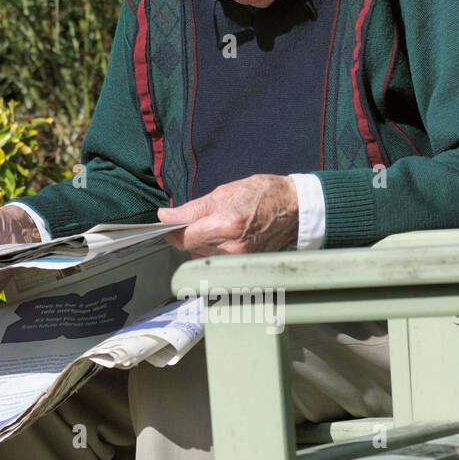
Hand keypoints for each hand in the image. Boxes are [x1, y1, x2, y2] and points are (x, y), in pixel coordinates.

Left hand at [156, 175, 298, 256]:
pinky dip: (215, 250)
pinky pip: (216, 261)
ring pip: (202, 256)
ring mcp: (239, 260)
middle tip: (205, 219)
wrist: (293, 208)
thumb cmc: (262, 195)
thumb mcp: (223, 193)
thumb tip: (165, 216)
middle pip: (191, 249)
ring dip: (202, 243)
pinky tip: (227, 237)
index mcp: (225, 226)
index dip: (173, 231)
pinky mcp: (244, 265)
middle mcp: (231, 248)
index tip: (171, 223)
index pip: (183, 239)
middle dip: (190, 234)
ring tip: (219, 227)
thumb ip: (191, 209)